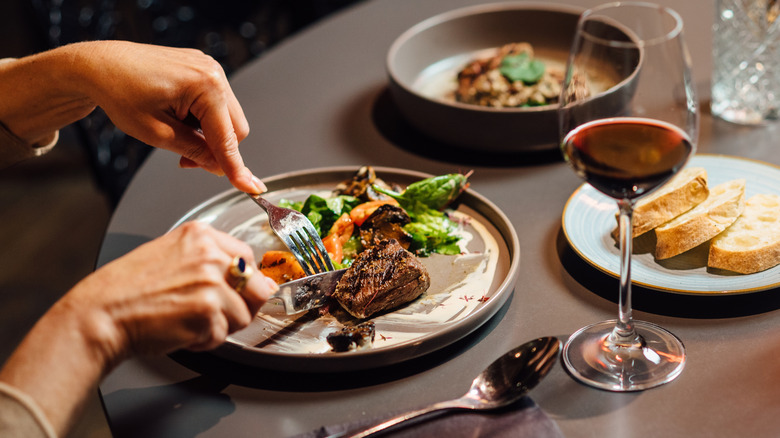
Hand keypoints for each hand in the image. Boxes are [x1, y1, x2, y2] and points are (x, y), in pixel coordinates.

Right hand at [0, 221, 275, 435]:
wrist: (101, 314)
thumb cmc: (127, 289)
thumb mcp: (171, 254)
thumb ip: (208, 259)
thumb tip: (247, 276)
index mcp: (201, 235)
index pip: (248, 257)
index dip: (245, 281)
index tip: (235, 291)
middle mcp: (210, 255)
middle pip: (258, 287)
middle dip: (243, 305)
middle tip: (218, 312)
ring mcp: (212, 283)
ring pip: (243, 316)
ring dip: (221, 326)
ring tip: (191, 321)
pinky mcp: (208, 312)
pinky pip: (223, 336)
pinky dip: (205, 341)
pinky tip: (182, 330)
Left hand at [74, 41, 263, 192]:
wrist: (100, 66)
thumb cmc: (120, 92)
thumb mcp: (157, 133)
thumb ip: (194, 151)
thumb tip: (218, 167)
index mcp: (205, 86)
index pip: (227, 138)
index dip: (236, 167)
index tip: (251, 188)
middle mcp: (213, 73)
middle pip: (235, 128)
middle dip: (216, 150)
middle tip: (186, 160)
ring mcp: (209, 69)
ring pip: (226, 118)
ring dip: (208, 135)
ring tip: (176, 135)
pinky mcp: (202, 70)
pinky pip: (215, 104)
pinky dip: (203, 120)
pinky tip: (179, 120)